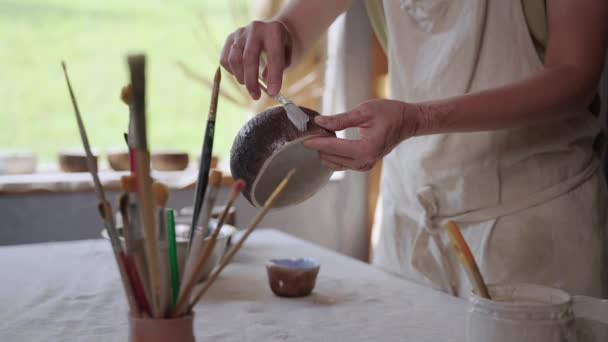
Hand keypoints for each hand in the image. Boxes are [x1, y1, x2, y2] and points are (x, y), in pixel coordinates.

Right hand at [220, 20, 292, 99]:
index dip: (274, 77)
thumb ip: (279, 69)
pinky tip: (241, 74)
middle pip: (249, 59)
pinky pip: (225, 59)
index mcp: (274, 31)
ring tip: (250, 85)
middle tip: (256, 96)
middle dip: (252, 81)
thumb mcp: (286, 56)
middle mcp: (255, 29)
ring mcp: (240, 32)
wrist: (270, 29)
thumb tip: (267, 87)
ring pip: (234, 60)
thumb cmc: (281, 47)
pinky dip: (232, 72)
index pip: (274, 56)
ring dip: (241, 78)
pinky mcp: (229, 38)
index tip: (273, 93)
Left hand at [303, 99, 419, 171]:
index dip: (317, 143)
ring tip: (319, 136)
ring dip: (325, 152)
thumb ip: (340, 119)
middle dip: (320, 146)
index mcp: (366, 149)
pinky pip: (342, 164)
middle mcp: (365, 161)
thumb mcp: (364, 111)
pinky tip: (327, 144)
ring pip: (335, 164)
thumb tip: (319, 122)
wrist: (408, 122)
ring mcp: (365, 165)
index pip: (334, 148)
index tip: (303, 139)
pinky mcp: (364, 164)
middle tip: (311, 131)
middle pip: (332, 158)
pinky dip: (333, 155)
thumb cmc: (390, 113)